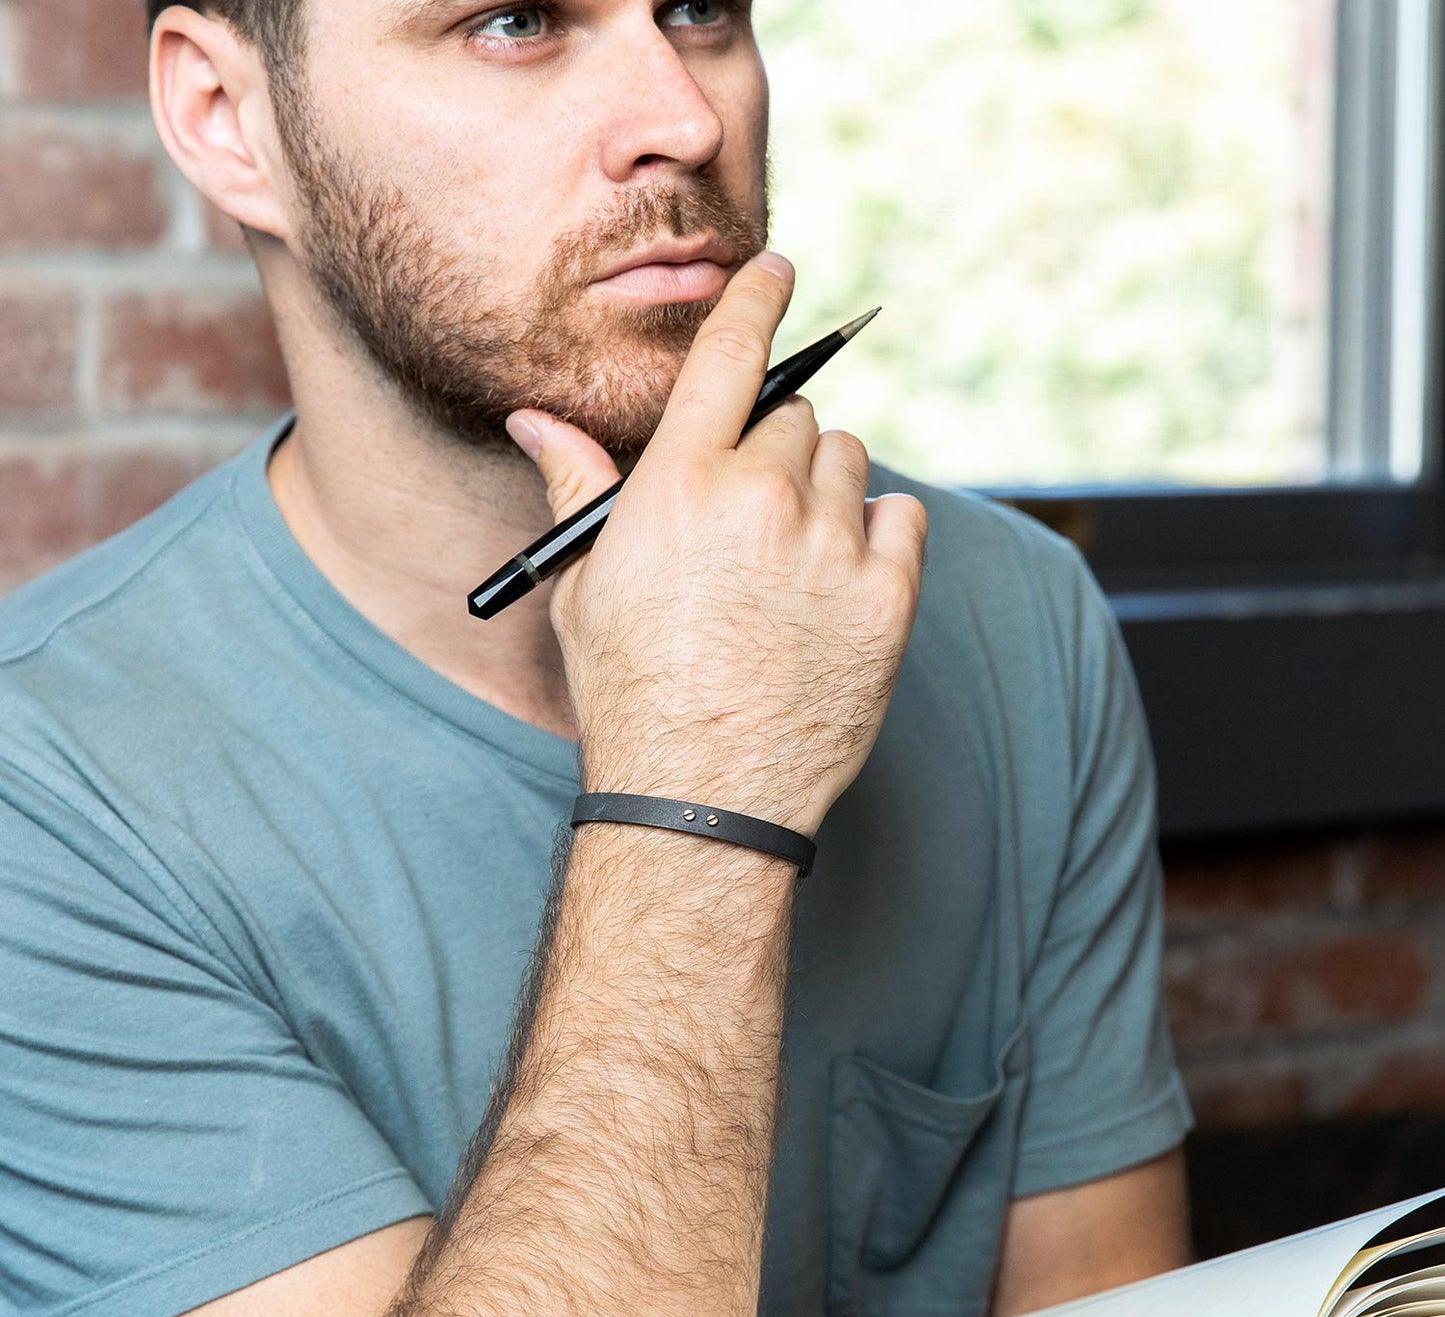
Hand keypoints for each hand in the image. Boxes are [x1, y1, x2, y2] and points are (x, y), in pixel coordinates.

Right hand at [509, 253, 928, 835]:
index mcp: (680, 482)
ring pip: (849, 461)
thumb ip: (577, 488)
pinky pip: (901, 518)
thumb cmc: (629, 693)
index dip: (758, 298)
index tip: (780, 270)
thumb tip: (532, 420)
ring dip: (824, 489)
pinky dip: (877, 535)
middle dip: (775, 446)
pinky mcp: (887, 599)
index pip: (731, 352)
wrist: (699, 797)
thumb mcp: (587, 587)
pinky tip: (837, 581)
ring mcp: (830, 547)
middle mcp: (760, 497)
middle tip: (754, 509)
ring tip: (789, 558)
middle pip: (795, 414)